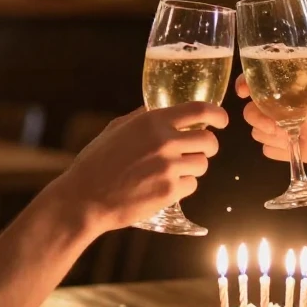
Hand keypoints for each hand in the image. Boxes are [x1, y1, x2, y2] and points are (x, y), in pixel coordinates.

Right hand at [55, 102, 228, 233]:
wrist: (85, 197)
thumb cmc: (97, 162)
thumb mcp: (117, 128)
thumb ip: (142, 116)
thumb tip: (162, 109)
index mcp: (152, 121)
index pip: (200, 109)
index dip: (217, 114)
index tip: (221, 120)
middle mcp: (164, 141)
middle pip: (209, 141)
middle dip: (207, 147)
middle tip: (196, 152)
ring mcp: (169, 167)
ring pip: (202, 164)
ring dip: (192, 168)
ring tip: (172, 172)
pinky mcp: (170, 190)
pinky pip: (192, 185)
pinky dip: (182, 186)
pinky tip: (163, 186)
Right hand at [235, 76, 306, 172]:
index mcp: (291, 94)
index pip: (260, 84)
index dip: (246, 84)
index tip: (244, 92)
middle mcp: (280, 110)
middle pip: (250, 111)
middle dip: (258, 119)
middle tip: (275, 127)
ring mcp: (279, 130)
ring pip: (256, 132)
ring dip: (269, 136)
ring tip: (291, 138)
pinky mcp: (281, 149)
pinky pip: (267, 150)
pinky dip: (278, 151)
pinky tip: (294, 149)